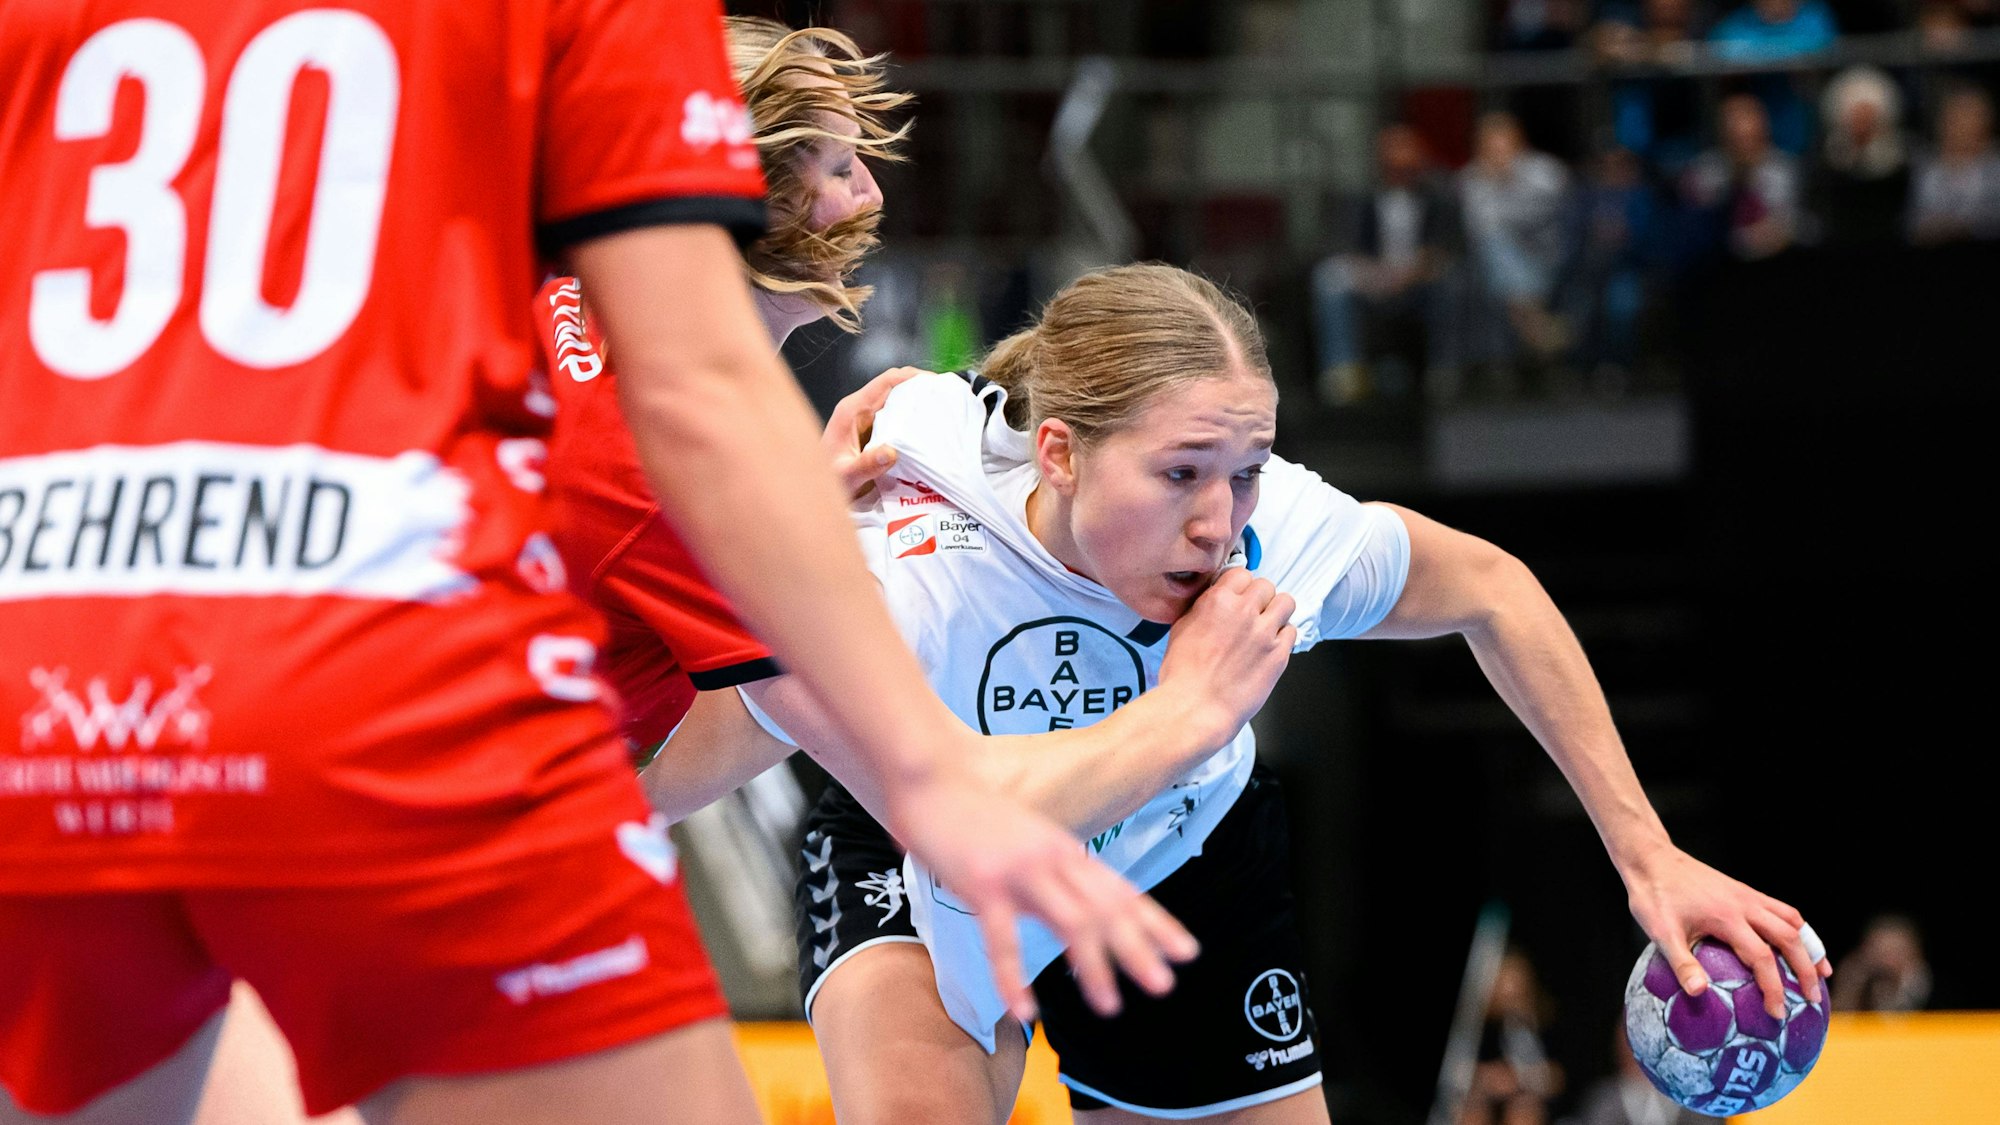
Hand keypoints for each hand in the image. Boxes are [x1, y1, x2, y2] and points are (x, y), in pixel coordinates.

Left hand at [823, 366, 929, 504]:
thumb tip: (892, 452)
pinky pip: (894, 415)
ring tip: (942, 410)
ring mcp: (864, 418)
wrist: (811, 490)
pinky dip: (912, 416)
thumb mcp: (847, 476)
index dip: (912, 377)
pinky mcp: (870, 430)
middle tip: (945, 398)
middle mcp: (858, 408)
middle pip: (894, 385)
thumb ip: (867, 465)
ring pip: (896, 399)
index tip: (935, 383)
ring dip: (917, 401)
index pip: (886, 381)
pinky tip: (926, 428)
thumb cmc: (825, 482)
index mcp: (852, 410)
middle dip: (920, 387)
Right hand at [890, 769, 1199, 1021]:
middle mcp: (1054, 859)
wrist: (931, 779)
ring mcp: (1021, 870)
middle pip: (1108, 909)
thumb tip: (1072, 912)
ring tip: (1109, 1006)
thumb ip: (1050, 874)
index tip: (1186, 953)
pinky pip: (1004, 939)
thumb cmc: (974, 813)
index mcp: (1067, 851)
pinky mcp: (984, 883)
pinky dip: (1014, 977)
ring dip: (1095, 966)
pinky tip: (1024, 1008)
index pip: (1122, 892)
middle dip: (1139, 949)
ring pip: (1073, 922)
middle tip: (1163, 985)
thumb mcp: (1026, 842)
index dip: (1157, 923)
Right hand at [1157, 569, 1295, 746]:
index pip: (1241, 574)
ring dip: (1276, 611)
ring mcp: (1264, 633)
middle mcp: (1244, 612)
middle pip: (1266, 585)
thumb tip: (1215, 599)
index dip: (1239, 586)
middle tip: (1252, 613)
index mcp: (1218, 601)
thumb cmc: (1183, 675)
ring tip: (1266, 625)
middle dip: (1259, 598)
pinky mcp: (1278, 655)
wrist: (1195, 707)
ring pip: (1286, 603)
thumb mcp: (1181, 627)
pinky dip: (1283, 636)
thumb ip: (1202, 606)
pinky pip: (1292, 632)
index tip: (1238, 595)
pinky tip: (1269, 646)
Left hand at [1623, 846, 1831, 1019]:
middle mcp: (1745, 904)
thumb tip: (1699, 994)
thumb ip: (1681, 963)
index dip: (1773, 988)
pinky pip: (1781, 909)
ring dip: (1809, 946)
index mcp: (1727, 917)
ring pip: (1792, 920)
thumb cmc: (1653, 896)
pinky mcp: (1744, 891)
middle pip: (1790, 938)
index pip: (1762, 959)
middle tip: (1812, 999)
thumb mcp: (1659, 932)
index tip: (1778, 1013)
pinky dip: (1796, 928)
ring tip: (1820, 972)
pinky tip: (1796, 942)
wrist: (1651, 858)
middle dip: (1805, 970)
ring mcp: (1747, 895)